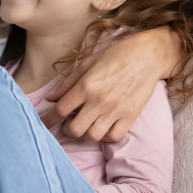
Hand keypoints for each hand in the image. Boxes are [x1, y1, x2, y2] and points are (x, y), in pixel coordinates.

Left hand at [41, 27, 180, 141]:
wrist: (147, 56)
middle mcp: (99, 100)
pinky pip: (113, 137)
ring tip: (87, 124)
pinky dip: (105, 136)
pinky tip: (104, 127)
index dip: (48, 119)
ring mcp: (116, 110)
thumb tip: (51, 98)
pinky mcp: (130, 116)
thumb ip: (68, 82)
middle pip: (75, 129)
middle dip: (67, 129)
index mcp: (86, 85)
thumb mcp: (88, 63)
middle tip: (69, 123)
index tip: (44, 123)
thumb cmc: (116, 56)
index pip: (61, 109)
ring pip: (93, 136)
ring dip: (86, 133)